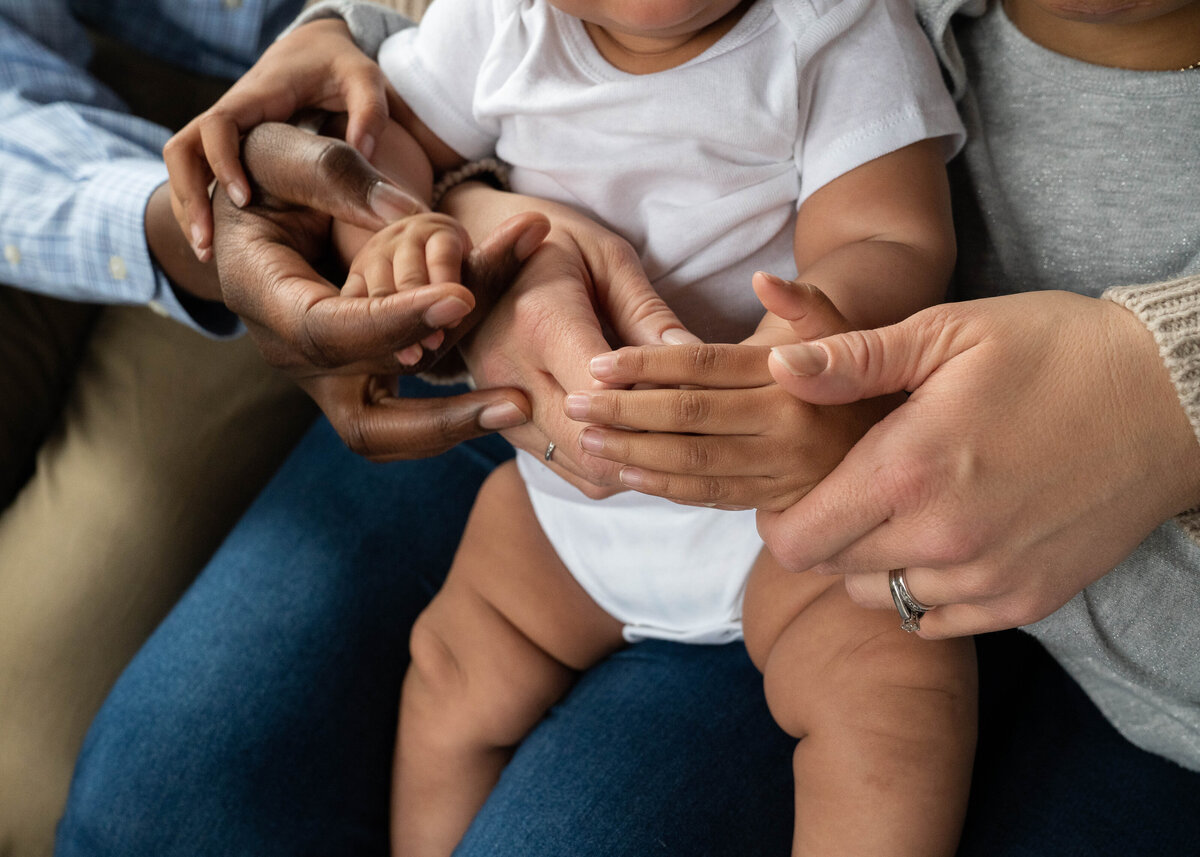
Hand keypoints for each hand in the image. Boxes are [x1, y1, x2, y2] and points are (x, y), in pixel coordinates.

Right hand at [165, 18, 403, 260]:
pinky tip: (216, 245)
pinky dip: (200, 207)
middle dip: (189, 197)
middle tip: (207, 243)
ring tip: (206, 254)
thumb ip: (370, 111)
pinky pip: (198, 176)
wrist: (315, 51)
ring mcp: (225, 133)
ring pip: (183, 167)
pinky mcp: (230, 149)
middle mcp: (230, 114)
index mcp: (256, 97)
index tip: (242, 199)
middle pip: (182, 150)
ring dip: (188, 208)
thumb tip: (364, 153)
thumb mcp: (364, 79)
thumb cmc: (338, 66)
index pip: (218, 125)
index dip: (223, 161)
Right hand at [212, 122, 548, 459]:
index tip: (460, 298)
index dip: (395, 321)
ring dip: (453, 426)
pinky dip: (451, 414)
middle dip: (438, 416)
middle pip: (360, 417)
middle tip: (515, 400)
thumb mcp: (281, 153)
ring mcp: (324, 376)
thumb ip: (334, 176)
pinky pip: (401, 419)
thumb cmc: (260, 174)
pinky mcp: (354, 379)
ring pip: (385, 435)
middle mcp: (291, 354)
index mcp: (262, 296)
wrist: (247, 215)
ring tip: (519, 405)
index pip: (329, 331)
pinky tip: (505, 396)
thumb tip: (403, 213)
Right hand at [444, 185, 695, 495]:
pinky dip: (614, 466)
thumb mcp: (606, 258)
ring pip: (586, 472)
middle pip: (596, 445)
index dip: (660, 401)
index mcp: (539, 321)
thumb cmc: (551, 246)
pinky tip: (645, 441)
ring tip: (683, 439)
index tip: (704, 392)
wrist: (471, 261)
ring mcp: (502, 409)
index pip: (607, 392)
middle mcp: (512, 375)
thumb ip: (648, 313)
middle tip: (707, 430)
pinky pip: (571, 472)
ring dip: (639, 464)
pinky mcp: (508, 430)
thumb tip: (701, 359)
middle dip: (656, 445)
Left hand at [568, 274, 894, 508]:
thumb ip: (803, 303)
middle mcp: (786, 427)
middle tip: (573, 401)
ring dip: (633, 452)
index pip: (705, 369)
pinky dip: (664, 486)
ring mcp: (780, 471)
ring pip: (692, 462)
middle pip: (688, 418)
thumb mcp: (842, 329)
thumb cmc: (855, 371)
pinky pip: (710, 496)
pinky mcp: (774, 501)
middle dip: (625, 410)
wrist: (901, 439)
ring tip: (585, 437)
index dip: (647, 365)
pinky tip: (626, 473)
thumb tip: (762, 279)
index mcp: (791, 378)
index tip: (600, 362)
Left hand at [762, 290, 1199, 636]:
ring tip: (899, 511)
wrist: (1174, 398)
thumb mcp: (948, 331)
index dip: (778, 519)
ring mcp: (987, 579)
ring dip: (870, 563)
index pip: (796, 541)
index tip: (794, 492)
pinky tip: (943, 541)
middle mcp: (940, 538)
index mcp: (907, 469)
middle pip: (831, 570)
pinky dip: (924, 591)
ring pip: (881, 597)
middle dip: (823, 533)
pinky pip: (938, 621)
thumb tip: (778, 369)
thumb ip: (854, 360)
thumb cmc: (1055, 351)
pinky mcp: (1027, 602)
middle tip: (849, 491)